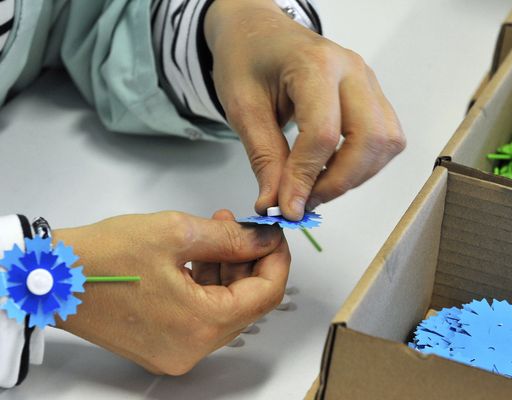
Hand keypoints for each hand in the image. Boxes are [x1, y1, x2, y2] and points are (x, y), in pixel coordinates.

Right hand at [54, 211, 289, 374]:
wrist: (53, 277)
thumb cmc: (101, 258)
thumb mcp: (177, 233)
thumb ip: (231, 237)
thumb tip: (264, 239)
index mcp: (200, 324)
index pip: (265, 295)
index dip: (276, 260)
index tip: (273, 236)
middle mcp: (191, 348)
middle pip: (247, 304)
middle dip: (249, 262)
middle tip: (242, 228)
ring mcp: (176, 351)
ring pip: (225, 309)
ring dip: (228, 271)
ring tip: (217, 234)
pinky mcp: (163, 345)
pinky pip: (202, 317)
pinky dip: (208, 286)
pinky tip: (200, 257)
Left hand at [205, 0, 405, 219]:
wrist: (259, 31)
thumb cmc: (247, 58)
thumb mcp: (242, 108)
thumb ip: (264, 158)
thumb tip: (277, 203)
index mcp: (314, 64)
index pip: (323, 133)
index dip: (307, 178)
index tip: (290, 207)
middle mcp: (351, 69)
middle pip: (369, 139)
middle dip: (339, 182)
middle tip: (306, 201)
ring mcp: (367, 80)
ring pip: (386, 142)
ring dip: (355, 175)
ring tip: (316, 186)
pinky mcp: (373, 94)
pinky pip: (386, 138)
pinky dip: (364, 163)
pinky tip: (333, 168)